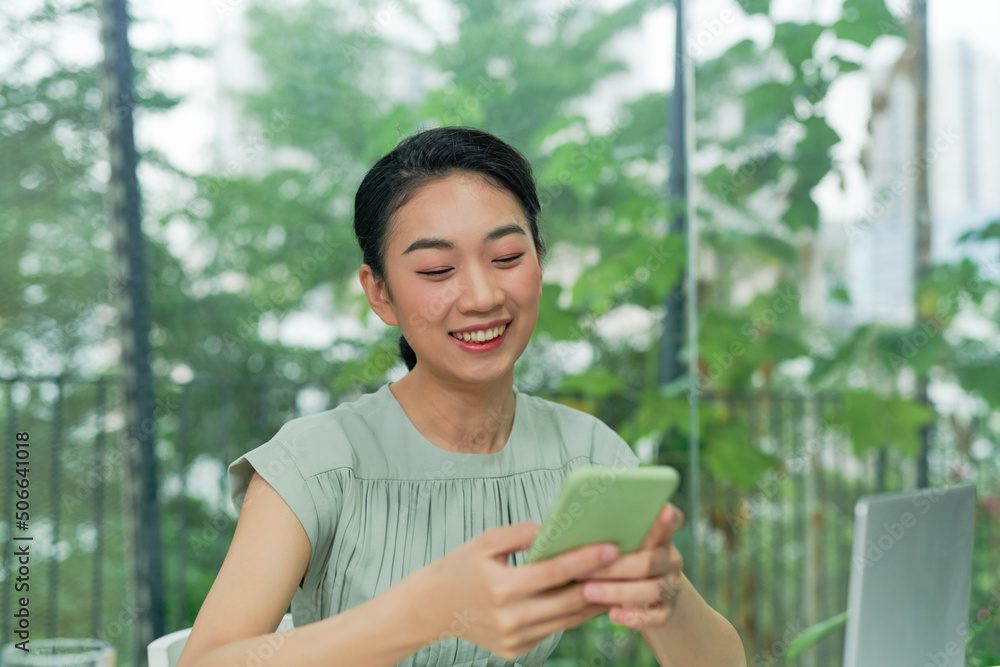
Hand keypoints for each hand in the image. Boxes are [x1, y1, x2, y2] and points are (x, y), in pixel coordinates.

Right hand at [412, 521, 620, 659]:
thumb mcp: (486, 542)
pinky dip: (573, 614)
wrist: (433, 607)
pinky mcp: (517, 650)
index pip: (554, 572)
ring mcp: (514, 638)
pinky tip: (590, 597)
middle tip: (625, 564)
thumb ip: (521, 533)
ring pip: (567, 619)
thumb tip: (556, 530)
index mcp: (500, 587)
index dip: (585, 560)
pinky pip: (554, 629)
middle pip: (568, 600)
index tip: (611, 547)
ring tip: (616, 580)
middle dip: (599, 581)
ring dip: (594, 601)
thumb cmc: (461, 566)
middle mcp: (510, 618)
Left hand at [577, 503, 685, 629]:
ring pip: (651, 589)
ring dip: (617, 591)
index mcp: (659, 533)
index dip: (667, 518)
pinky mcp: (667, 610)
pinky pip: (656, 616)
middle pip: (649, 561)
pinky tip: (612, 614)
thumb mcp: (618, 542)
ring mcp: (671, 584)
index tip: (661, 511)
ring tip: (587, 592)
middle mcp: (670, 558)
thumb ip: (603, 533)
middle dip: (614, 567)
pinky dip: (634, 617)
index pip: (672, 519)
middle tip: (581, 570)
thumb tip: (556, 528)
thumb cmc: (620, 557)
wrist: (646, 592)